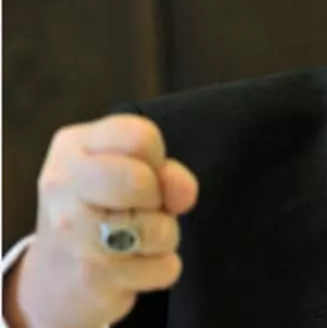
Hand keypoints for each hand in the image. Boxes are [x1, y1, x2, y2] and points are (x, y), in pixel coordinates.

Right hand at [5, 115, 198, 327]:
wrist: (56, 275)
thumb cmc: (103, 209)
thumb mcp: (132, 173)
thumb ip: (164, 170)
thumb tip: (184, 192)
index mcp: (73, 146)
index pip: (141, 136)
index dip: (157, 157)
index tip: (143, 172)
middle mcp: (63, 184)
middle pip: (141, 181)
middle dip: (159, 198)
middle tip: (141, 208)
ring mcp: (72, 233)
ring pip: (158, 230)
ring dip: (165, 237)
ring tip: (140, 238)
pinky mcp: (90, 277)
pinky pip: (163, 268)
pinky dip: (161, 268)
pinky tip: (134, 265)